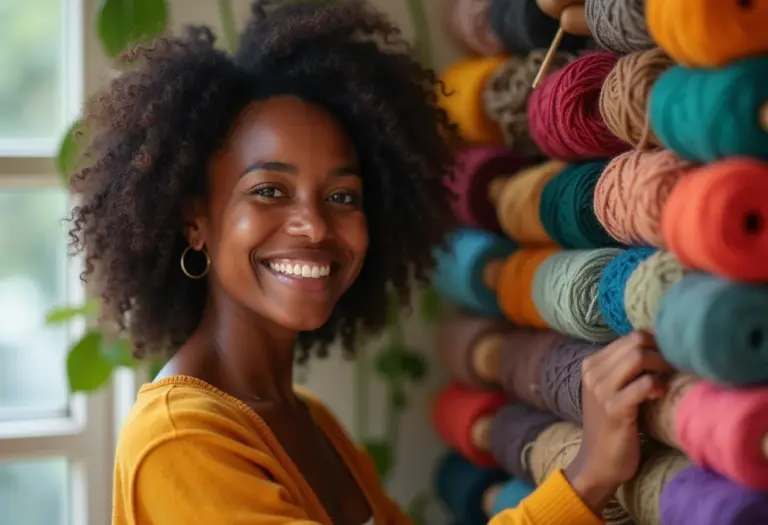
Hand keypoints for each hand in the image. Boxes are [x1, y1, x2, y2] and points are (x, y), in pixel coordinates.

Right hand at [564, 331, 672, 513]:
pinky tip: (661, 394)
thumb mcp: (610, 391)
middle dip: (661, 350)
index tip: (671, 355)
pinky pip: (643, 385)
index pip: (630, 336)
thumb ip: (624, 369)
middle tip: (675, 366)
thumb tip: (659, 346)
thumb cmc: (612, 425)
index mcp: (591, 364)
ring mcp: (601, 390)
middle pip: (635, 341)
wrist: (598, 462)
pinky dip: (657, 386)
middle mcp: (592, 372)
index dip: (656, 342)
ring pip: (637, 358)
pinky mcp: (614, 409)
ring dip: (661, 365)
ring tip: (669, 378)